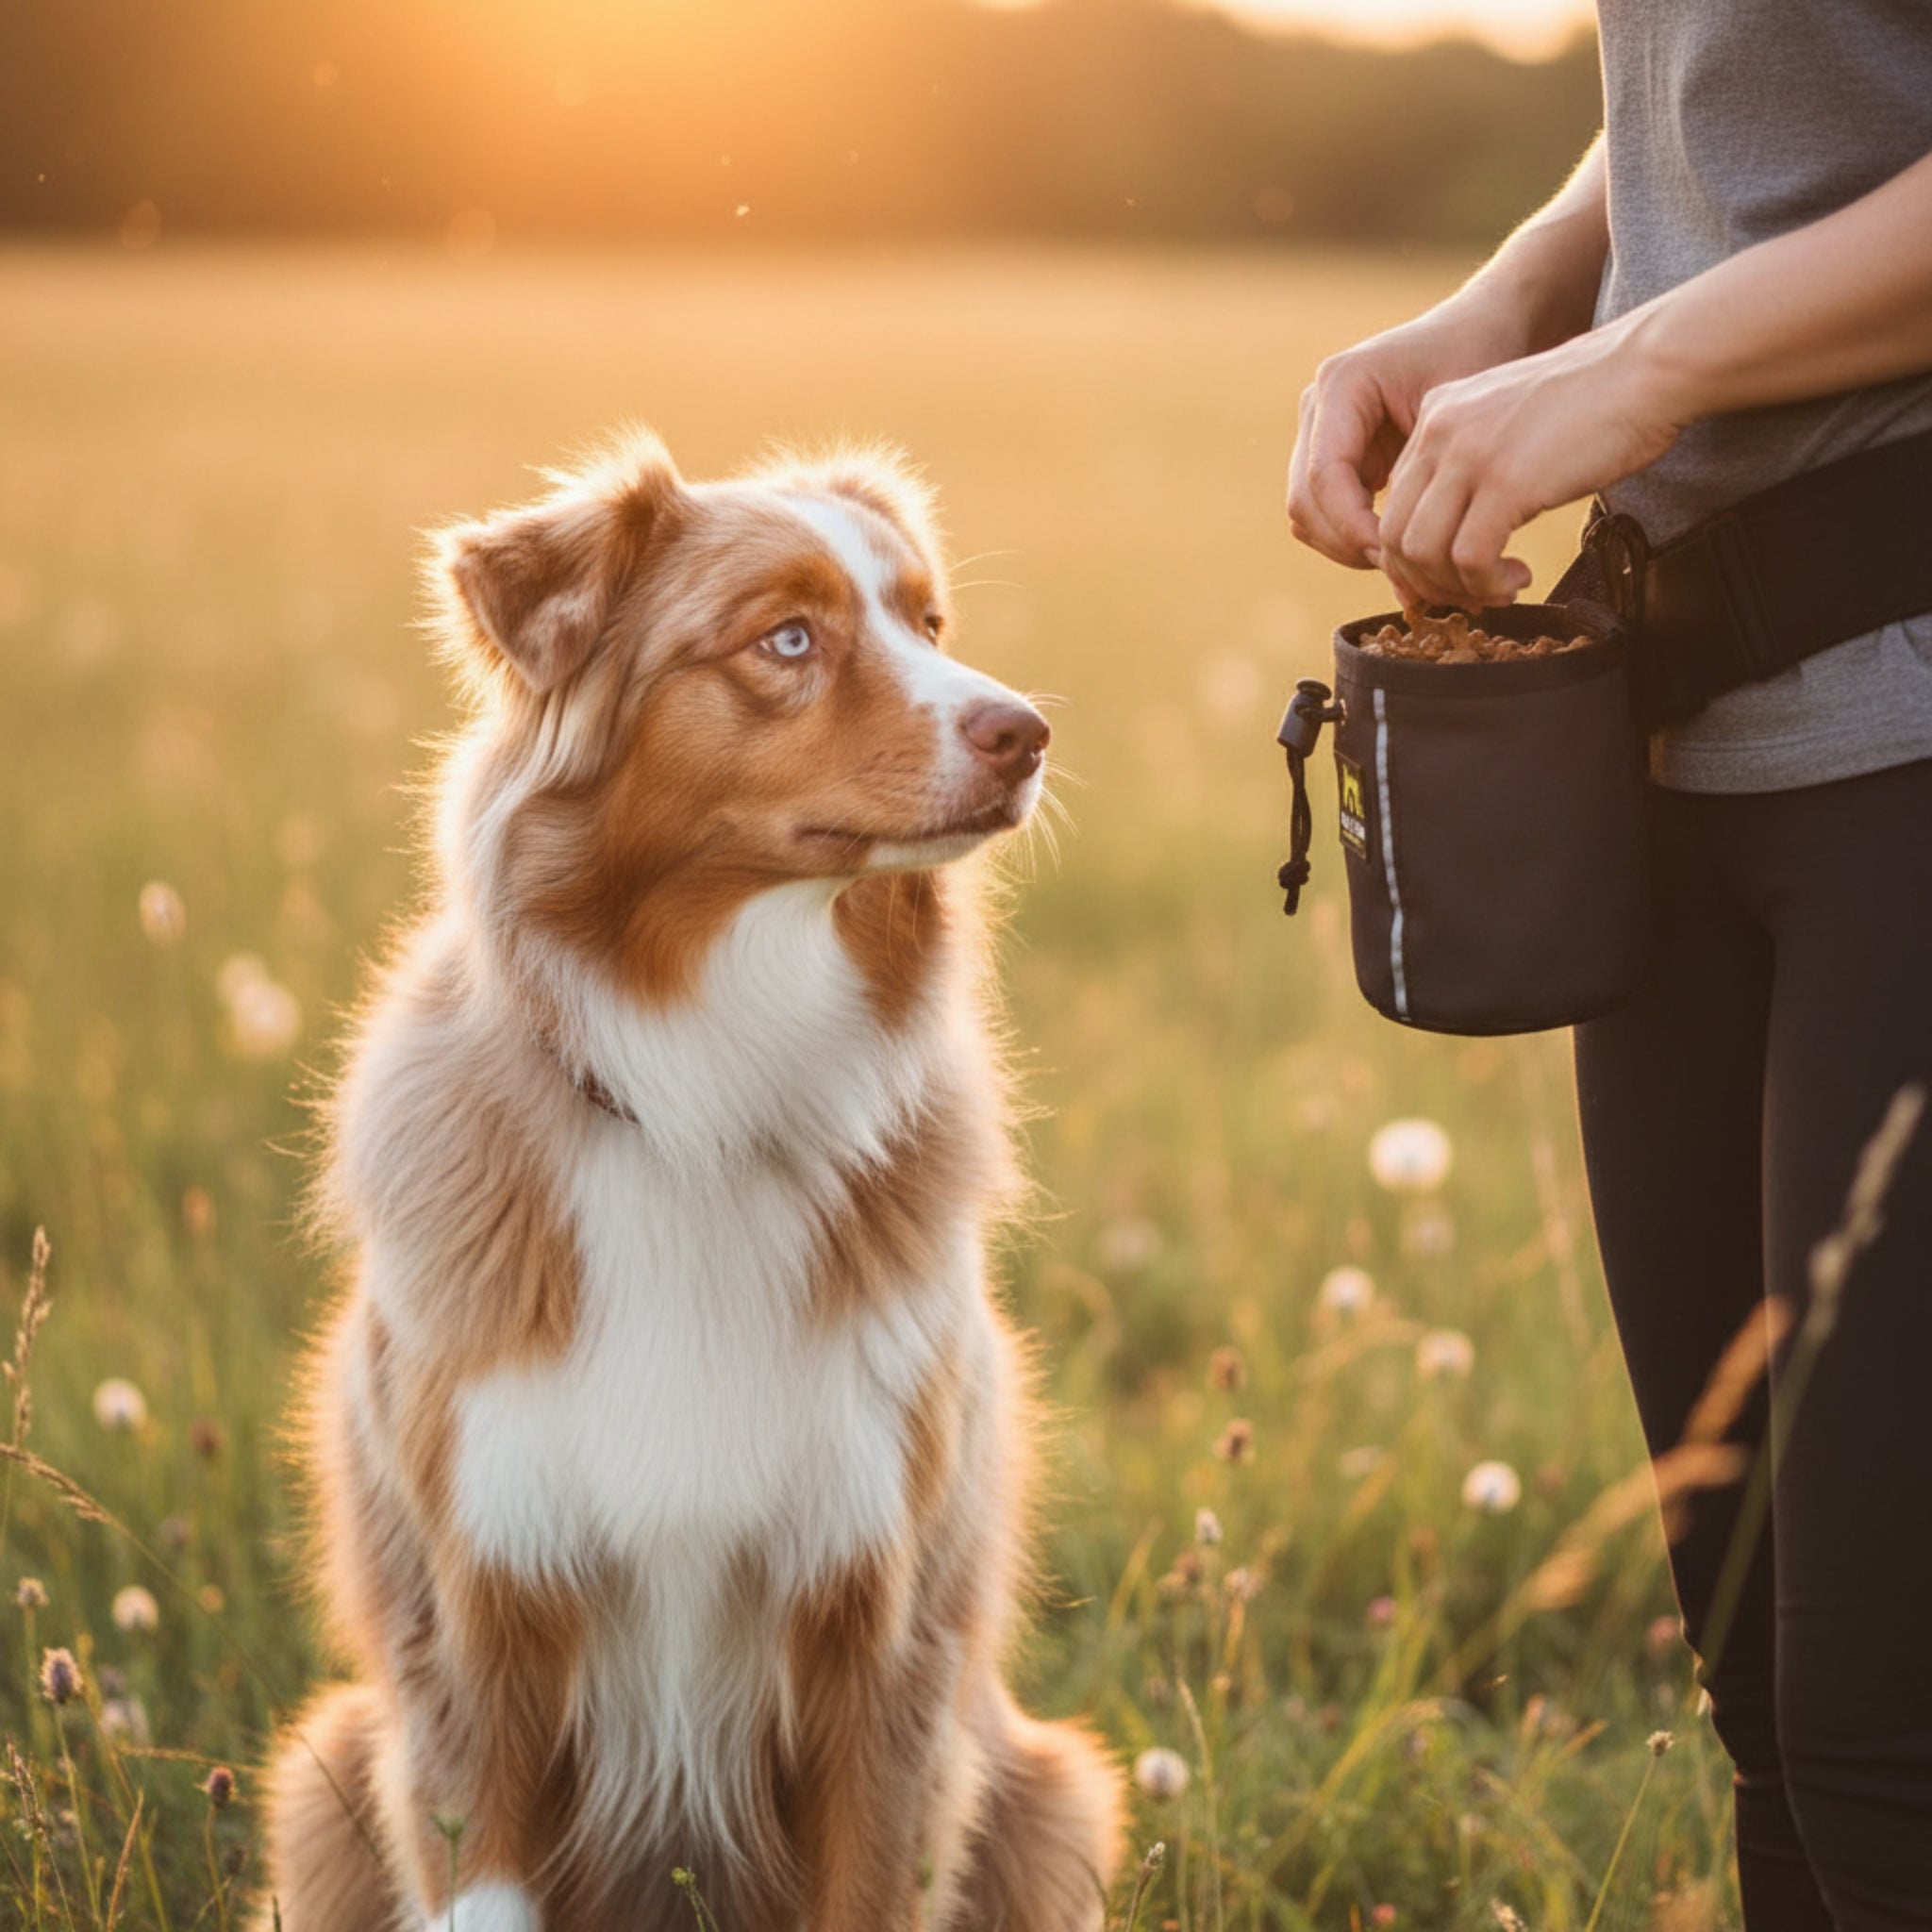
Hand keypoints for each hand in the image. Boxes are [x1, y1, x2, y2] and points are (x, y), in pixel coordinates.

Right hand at [1287, 293, 1534, 588]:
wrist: (1485, 330)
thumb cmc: (1482, 359)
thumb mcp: (1459, 416)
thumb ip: (1424, 482)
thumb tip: (1401, 560)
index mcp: (1342, 384)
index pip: (1325, 477)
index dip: (1353, 528)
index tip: (1396, 557)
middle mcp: (1318, 407)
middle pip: (1304, 504)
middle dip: (1349, 546)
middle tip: (1406, 572)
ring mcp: (1318, 432)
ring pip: (1307, 517)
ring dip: (1349, 549)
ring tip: (1405, 564)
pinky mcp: (1332, 456)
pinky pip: (1325, 515)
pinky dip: (1355, 540)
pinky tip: (1400, 548)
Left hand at [1376, 316, 1684, 609]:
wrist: (1649, 368)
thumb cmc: (1599, 401)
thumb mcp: (1513, 423)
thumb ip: (1477, 463)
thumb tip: (1463, 532)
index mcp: (1438, 415)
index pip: (1397, 502)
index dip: (1417, 555)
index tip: (1453, 574)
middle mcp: (1441, 431)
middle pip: (1396, 534)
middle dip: (1427, 580)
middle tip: (1472, 593)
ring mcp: (1469, 456)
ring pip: (1422, 552)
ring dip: (1456, 587)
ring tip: (1498, 588)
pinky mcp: (1505, 482)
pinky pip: (1468, 559)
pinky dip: (1487, 584)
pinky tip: (1517, 579)